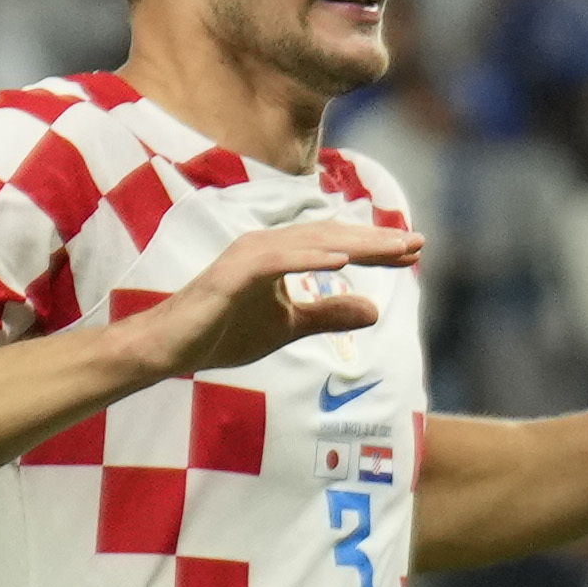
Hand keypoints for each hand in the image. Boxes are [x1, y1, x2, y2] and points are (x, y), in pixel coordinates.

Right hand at [138, 216, 416, 374]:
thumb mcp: (289, 327)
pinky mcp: (232, 274)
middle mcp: (266, 246)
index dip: (376, 248)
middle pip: (331, 237)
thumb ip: (328, 315)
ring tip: (392, 248)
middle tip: (418, 242)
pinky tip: (343, 260)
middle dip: (376, 239)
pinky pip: (276, 260)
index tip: (415, 252)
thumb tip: (375, 309)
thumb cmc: (223, 333)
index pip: (337, 246)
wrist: (170, 349)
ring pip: (310, 243)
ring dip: (353, 243)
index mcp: (279, 255)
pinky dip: (309, 258)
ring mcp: (247, 256)